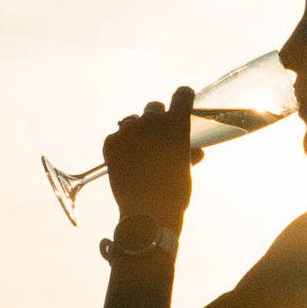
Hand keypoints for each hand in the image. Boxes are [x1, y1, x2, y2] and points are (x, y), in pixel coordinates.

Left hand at [101, 87, 203, 228]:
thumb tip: (196, 151)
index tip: (182, 102)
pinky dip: (121, 147)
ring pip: (132, 121)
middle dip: (157, 120)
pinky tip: (126, 163)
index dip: (183, 98)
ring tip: (140, 154)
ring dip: (137, 132)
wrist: (147, 213)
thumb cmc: (174, 194)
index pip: (181, 94)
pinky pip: (116, 137)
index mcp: (177, 124)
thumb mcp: (186, 170)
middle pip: (154, 107)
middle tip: (157, 138)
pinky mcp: (111, 142)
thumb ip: (188, 154)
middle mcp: (152, 121)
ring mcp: (129, 130)